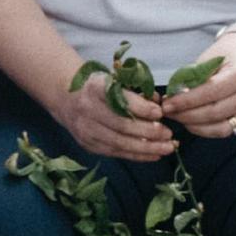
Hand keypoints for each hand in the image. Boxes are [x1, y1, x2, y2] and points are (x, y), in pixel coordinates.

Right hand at [49, 69, 177, 163]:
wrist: (67, 98)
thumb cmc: (98, 87)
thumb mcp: (114, 80)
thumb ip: (136, 92)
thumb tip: (159, 104)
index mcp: (95, 88)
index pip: (119, 101)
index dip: (141, 108)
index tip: (160, 112)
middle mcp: (87, 110)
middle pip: (121, 125)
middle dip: (148, 132)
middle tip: (169, 134)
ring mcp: (86, 130)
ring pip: (120, 143)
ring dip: (147, 148)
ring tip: (167, 148)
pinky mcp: (88, 145)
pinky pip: (116, 153)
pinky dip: (137, 155)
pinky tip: (154, 155)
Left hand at [159, 34, 235, 136]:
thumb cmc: (225, 54)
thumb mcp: (207, 59)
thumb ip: (192, 79)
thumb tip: (172, 98)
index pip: (209, 93)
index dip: (185, 101)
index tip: (167, 104)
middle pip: (214, 113)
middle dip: (186, 116)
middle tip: (169, 112)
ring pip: (220, 128)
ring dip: (195, 126)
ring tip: (178, 118)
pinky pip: (226, 131)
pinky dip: (206, 130)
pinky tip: (192, 123)